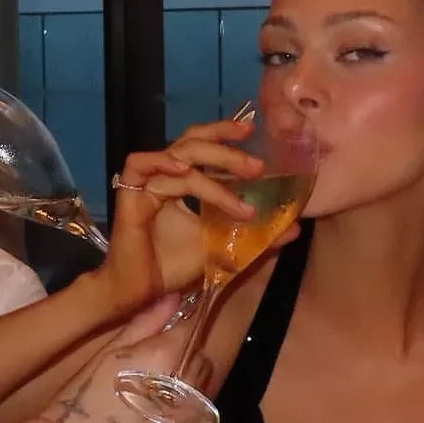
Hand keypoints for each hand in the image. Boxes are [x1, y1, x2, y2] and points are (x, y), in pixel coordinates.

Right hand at [42, 295, 211, 422]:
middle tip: (158, 367)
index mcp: (166, 355)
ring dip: (189, 386)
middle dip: (186, 357)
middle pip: (201, 359)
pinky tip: (159, 420)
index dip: (185, 326)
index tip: (175, 330)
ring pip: (204, 390)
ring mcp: (191, 419)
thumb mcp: (108, 354)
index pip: (194, 327)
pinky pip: (199, 421)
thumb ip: (146, 322)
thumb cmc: (81, 399)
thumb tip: (176, 296)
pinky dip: (186, 416)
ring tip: (158, 395)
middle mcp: (187, 385)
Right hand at [93, 118, 297, 314]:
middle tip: (257, 165)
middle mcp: (162, 178)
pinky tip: (186, 173)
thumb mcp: (223, 247)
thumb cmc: (174, 267)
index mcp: (179, 183)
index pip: (199, 146)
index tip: (251, 131)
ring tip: (243, 178)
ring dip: (213, 166)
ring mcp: (145, 184)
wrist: (143, 291)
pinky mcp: (129, 195)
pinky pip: (140, 164)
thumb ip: (256, 236)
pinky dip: (163, 163)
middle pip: (191, 144)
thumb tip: (294, 228)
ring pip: (178, 156)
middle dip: (227, 150)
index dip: (222, 134)